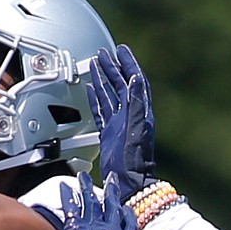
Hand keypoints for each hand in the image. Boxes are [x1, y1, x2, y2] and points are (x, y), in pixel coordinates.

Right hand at [87, 45, 155, 191]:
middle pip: (121, 84)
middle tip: (104, 54)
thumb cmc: (133, 158)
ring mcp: (118, 123)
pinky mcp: (108, 132)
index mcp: (139, 111)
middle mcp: (129, 115)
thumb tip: (136, 78)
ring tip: (96, 65)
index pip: (135, 80)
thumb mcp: (136, 127)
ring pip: (109, 95)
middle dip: (113, 67)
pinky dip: (95, 98)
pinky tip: (91, 90)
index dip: (129, 63)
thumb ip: (136, 102)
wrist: (127, 179)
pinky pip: (101, 110)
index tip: (121, 50)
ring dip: (103, 79)